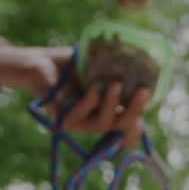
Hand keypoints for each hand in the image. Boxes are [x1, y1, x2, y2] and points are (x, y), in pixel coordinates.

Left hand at [0, 44, 150, 147]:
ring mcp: (77, 123)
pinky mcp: (61, 120)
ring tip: (117, 83)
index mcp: (104, 110)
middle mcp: (92, 121)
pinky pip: (80, 116)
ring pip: (101, 124)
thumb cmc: (69, 63)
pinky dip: (90, 101)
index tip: (149, 111)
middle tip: (144, 92)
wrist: (38, 62)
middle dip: (134, 111)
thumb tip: (143, 68)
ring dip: (112, 104)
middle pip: (119, 126)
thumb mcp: (97, 64)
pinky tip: (95, 86)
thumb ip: (117, 70)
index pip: (126, 125)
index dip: (138, 124)